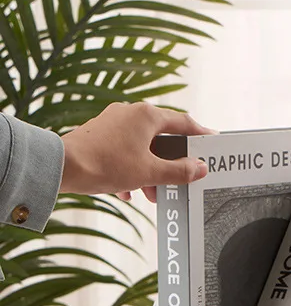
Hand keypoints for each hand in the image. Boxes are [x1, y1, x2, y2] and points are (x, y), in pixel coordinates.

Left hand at [59, 101, 215, 202]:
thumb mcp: (150, 172)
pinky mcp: (100, 135)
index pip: (183, 122)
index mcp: (147, 115)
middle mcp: (130, 113)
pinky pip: (125, 151)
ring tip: (152, 193)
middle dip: (171, 163)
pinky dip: (132, 169)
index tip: (211, 141)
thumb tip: (199, 168)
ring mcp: (113, 122)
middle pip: (162, 137)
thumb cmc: (106, 164)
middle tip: (181, 179)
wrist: (63, 167)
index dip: (200, 134)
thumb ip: (179, 171)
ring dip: (151, 170)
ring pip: (143, 147)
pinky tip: (129, 190)